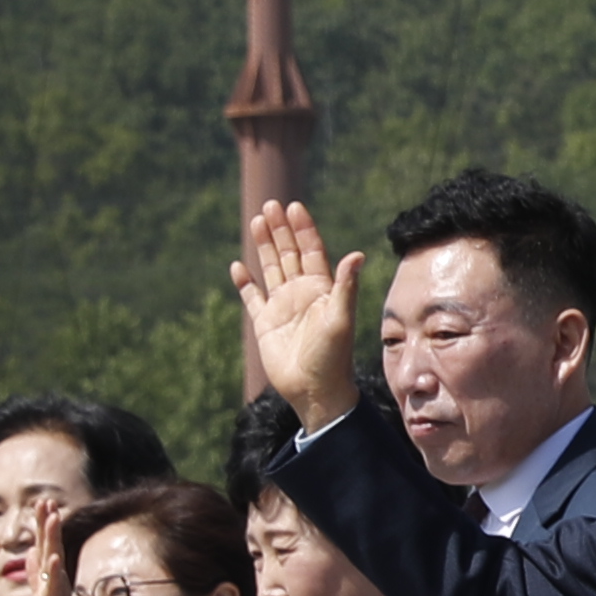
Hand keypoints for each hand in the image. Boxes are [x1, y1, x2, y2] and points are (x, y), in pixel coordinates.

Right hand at [229, 200, 368, 433]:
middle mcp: (302, 293)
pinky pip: (252, 297)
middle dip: (280, 229)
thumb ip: (345, 286)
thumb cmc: (333, 356)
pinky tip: (238, 266)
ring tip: (256, 221)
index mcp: (322, 289)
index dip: (303, 229)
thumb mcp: (340, 319)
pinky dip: (245, 282)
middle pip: (289, 253)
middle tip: (270, 205)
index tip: (294, 207)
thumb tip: (357, 254)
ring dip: (264, 246)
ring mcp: (282, 307)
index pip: (311, 251)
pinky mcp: (265, 324)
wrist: (315, 390)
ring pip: (271, 268)